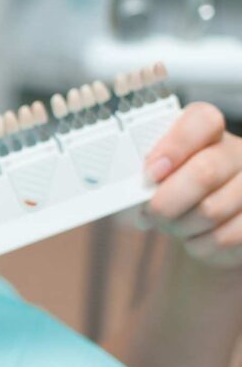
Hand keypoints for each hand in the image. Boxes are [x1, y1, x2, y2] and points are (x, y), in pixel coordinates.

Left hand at [139, 102, 241, 268]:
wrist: (198, 218)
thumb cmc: (169, 190)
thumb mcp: (155, 174)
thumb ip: (146, 174)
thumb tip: (134, 190)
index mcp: (210, 132)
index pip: (202, 120)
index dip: (174, 147)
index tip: (150, 173)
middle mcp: (238, 153)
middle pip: (204, 172)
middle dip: (167, 202)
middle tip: (151, 213)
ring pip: (212, 210)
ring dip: (180, 227)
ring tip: (171, 226)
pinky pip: (225, 237)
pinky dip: (198, 245)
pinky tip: (192, 239)